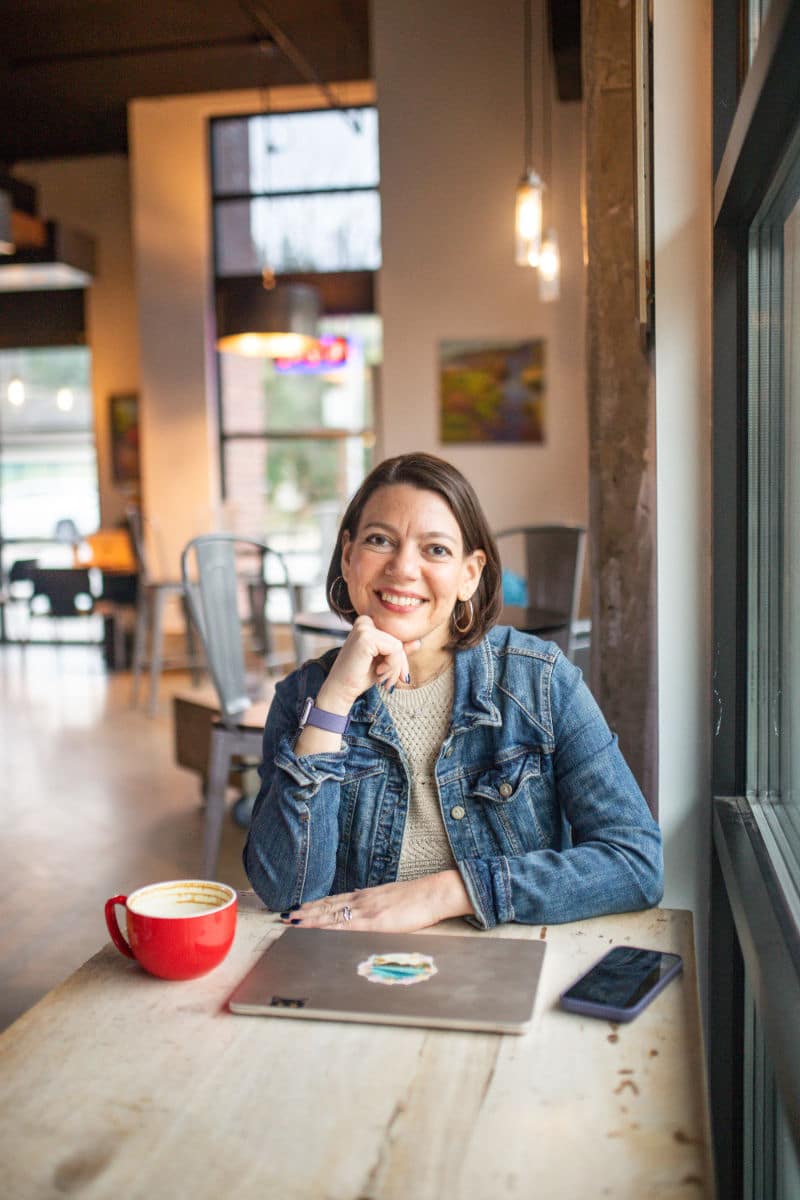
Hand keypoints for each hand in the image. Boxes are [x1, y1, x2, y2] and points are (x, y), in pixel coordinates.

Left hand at [279, 871, 473, 932]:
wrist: (434, 893)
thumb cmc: (417, 898)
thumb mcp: (390, 896)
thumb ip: (373, 901)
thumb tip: (358, 901)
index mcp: (366, 896)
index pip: (333, 900)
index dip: (314, 905)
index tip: (298, 908)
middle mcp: (362, 900)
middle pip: (327, 906)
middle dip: (305, 912)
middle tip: (284, 916)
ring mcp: (366, 910)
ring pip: (331, 915)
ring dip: (310, 919)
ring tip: (292, 921)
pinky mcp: (374, 921)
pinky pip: (345, 926)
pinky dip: (328, 928)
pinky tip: (317, 931)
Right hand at [316, 614, 420, 712]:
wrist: (341, 689)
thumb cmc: (359, 676)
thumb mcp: (384, 661)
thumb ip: (398, 651)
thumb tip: (418, 641)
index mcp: (368, 623)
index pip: (396, 636)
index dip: (400, 658)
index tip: (399, 676)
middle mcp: (365, 621)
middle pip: (398, 640)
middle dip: (399, 664)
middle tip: (390, 682)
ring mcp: (364, 627)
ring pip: (398, 646)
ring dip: (395, 668)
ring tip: (383, 679)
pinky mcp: (366, 636)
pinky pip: (395, 649)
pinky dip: (392, 666)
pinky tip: (378, 673)